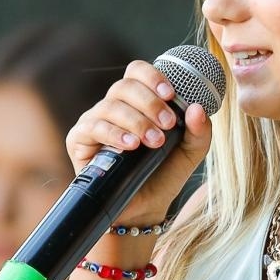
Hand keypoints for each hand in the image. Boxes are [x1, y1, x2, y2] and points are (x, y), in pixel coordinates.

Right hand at [66, 60, 212, 226]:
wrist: (146, 207)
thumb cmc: (165, 173)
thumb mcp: (190, 152)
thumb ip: (199, 131)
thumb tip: (197, 108)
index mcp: (138, 101)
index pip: (137, 72)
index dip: (152, 76)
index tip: (171, 94)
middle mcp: (114, 107)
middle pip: (124, 86)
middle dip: (150, 102)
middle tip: (168, 123)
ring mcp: (95, 122)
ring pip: (110, 106)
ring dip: (136, 121)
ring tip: (154, 141)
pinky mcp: (80, 141)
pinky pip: (93, 127)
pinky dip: (114, 134)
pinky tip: (131, 145)